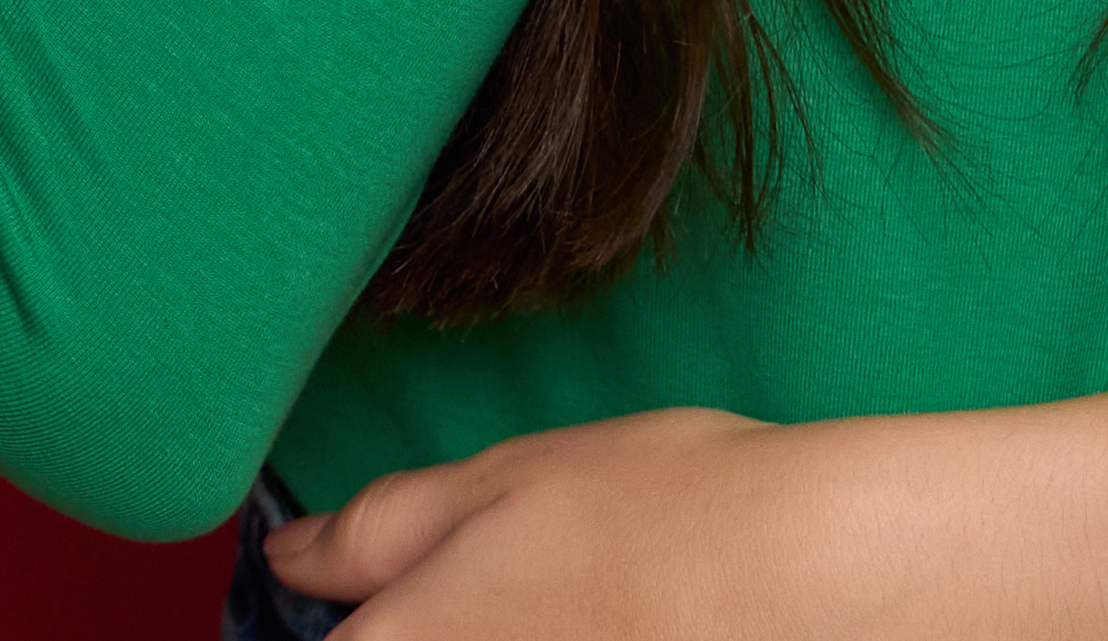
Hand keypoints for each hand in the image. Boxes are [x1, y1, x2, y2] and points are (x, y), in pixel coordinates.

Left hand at [261, 381, 1107, 638]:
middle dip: (433, 624)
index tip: (376, 595)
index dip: (350, 620)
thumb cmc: (664, 515)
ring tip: (588, 601)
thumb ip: (375, 532)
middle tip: (531, 579)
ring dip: (516, 629)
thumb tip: (290, 559)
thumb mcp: (496, 482)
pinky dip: (568, 640)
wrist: (817, 581)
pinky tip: (623, 619)